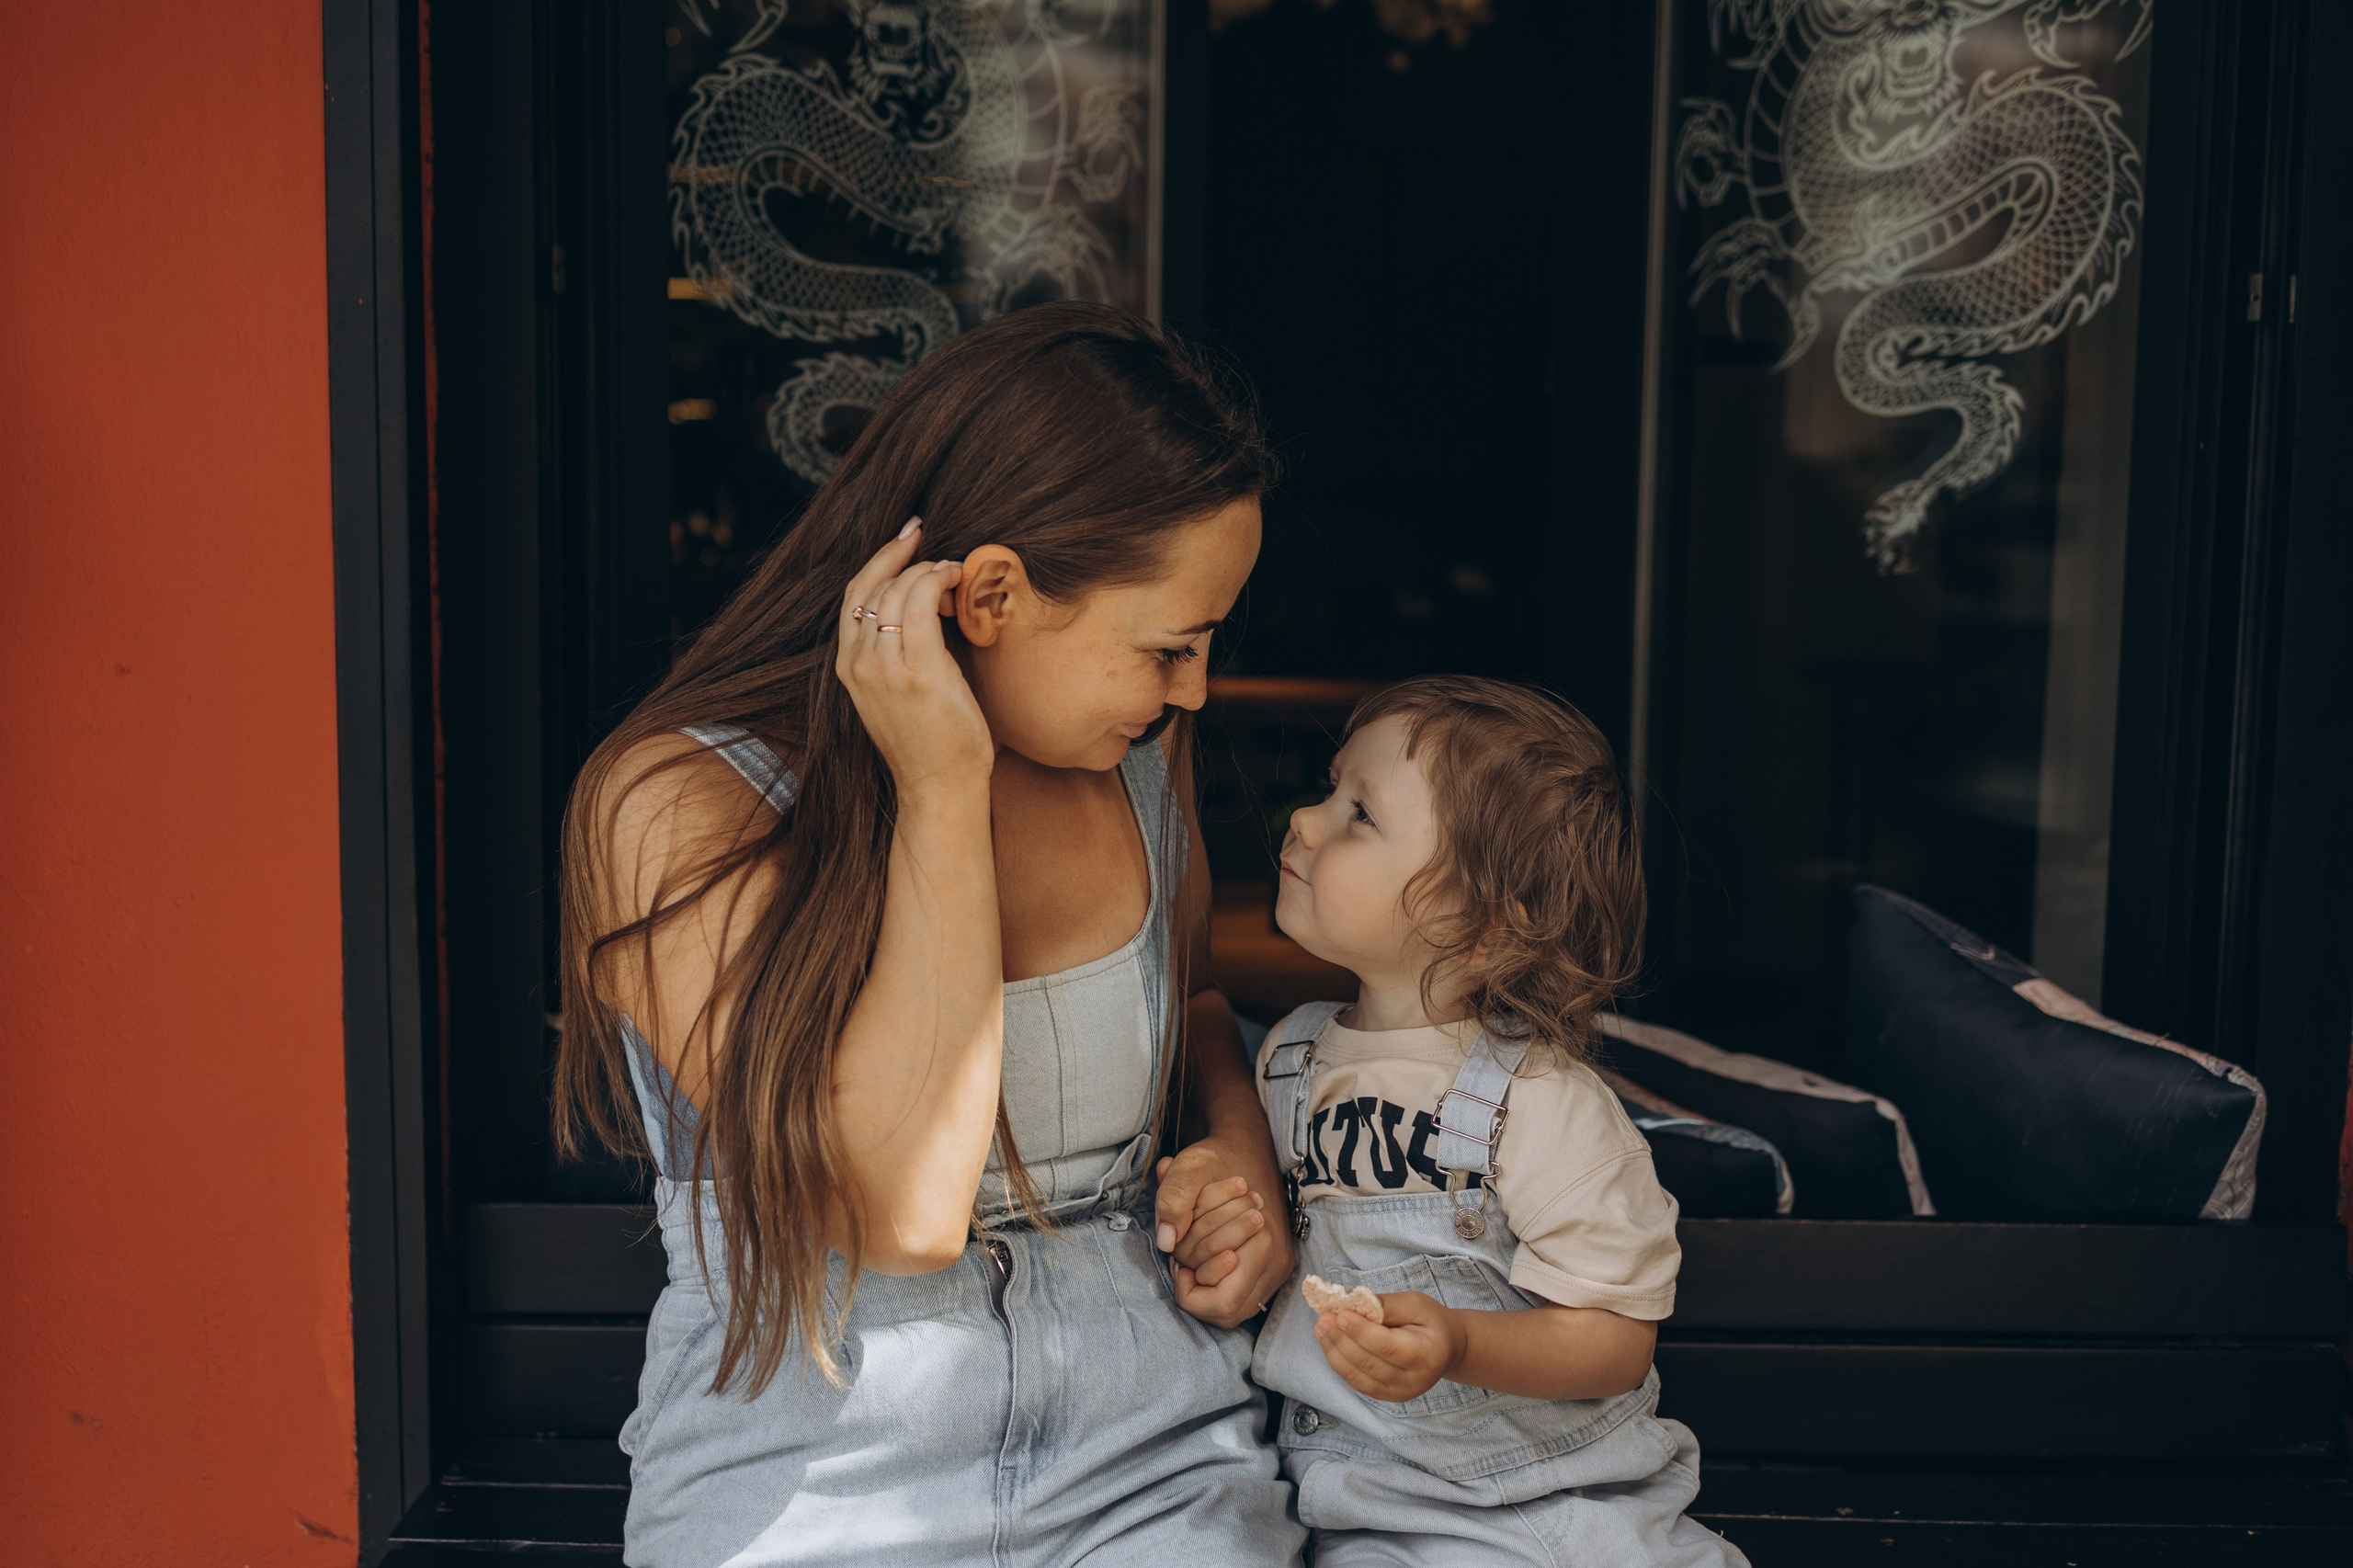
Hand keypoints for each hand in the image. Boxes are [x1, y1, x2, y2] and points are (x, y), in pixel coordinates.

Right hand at [835, 519, 990, 796]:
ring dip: (926, 568)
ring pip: (896, 590)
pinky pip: (921, 604)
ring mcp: (885, 668)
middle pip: (871, 586)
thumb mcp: (897, 694)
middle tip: (928, 537)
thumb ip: (896, 654)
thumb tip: (924, 609)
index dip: (878, 561)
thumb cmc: (930, 743)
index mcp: (848, 668)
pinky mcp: (918, 671)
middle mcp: (859, 664)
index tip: (904, 538)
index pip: (854, 597)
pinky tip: (955, 579)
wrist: (939, 787)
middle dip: (901, 553)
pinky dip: (937, 580)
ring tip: (952, 568)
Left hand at [1153, 1137, 1294, 1328]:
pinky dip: (1217, 1284)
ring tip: (1193, 1258)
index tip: (1176, 1256)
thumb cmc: (1218, 1160)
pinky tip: (1205, 1259)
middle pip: (1227, 1310)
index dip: (1189, 1287)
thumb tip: (1167, 1245)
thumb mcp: (1190, 1167)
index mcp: (1264, 1241)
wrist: (1248, 1149)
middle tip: (1181, 1258)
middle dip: (1196, 1287)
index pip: (1221, 1302)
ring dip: (1206, 1288)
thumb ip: (1173, 1200)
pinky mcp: (1272, 1270)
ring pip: (1233, 1309)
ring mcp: (1277, 1269)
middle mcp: (1277, 1262)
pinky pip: (1240, 1298)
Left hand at [1314, 1290, 1466, 1403]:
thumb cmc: (1431, 1322)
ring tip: (1321, 1328)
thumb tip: (1354, 1301)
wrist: (1447, 1349)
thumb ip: (1387, 1304)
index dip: (1361, 1332)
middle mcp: (1414, 1381)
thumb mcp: (1417, 1304)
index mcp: (1426, 1355)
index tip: (1340, 1314)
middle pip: (1369, 1363)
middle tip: (1324, 1318)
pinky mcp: (1386, 1397)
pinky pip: (1357, 1383)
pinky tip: (1330, 1344)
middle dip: (1342, 1340)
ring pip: (1359, 1377)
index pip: (1388, 1346)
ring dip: (1335, 1352)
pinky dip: (1340, 1364)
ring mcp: (1399, 1393)